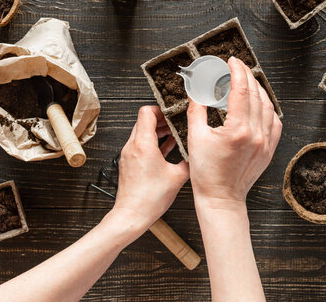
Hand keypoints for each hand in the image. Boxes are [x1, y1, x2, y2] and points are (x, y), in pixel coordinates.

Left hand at [114, 106, 188, 227]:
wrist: (131, 216)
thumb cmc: (150, 198)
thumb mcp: (177, 177)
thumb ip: (189, 161)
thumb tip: (196, 153)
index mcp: (143, 144)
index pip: (147, 112)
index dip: (161, 109)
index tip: (173, 113)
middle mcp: (132, 146)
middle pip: (144, 120)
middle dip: (161, 119)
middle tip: (175, 123)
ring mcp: (129, 155)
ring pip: (141, 132)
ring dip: (156, 131)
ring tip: (172, 134)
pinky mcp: (129, 163)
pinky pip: (140, 145)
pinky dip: (152, 143)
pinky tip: (165, 149)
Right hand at [186, 57, 281, 207]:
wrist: (221, 198)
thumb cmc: (206, 173)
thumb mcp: (195, 137)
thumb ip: (197, 110)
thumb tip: (196, 90)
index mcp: (238, 130)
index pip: (240, 90)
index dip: (236, 71)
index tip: (232, 61)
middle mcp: (256, 134)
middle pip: (256, 94)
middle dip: (247, 76)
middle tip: (237, 66)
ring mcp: (265, 142)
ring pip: (268, 106)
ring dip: (259, 90)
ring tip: (248, 81)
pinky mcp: (269, 150)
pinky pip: (274, 122)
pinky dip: (268, 108)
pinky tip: (259, 103)